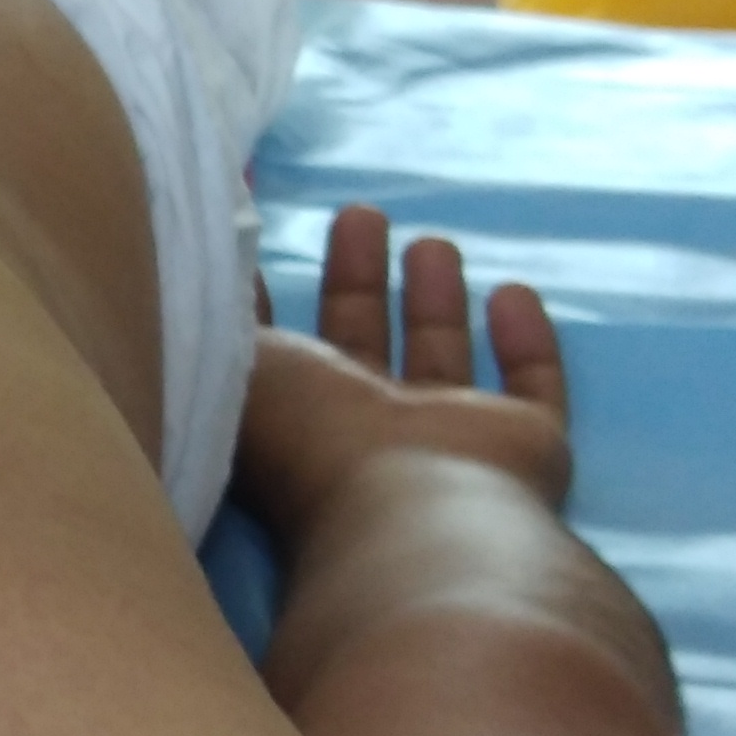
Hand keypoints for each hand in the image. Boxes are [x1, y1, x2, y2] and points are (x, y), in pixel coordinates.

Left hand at [236, 205, 572, 542]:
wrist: (410, 520)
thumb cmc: (309, 444)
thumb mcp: (235, 360)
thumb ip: (220, 305)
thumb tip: (204, 244)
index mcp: (286, 419)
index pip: (267, 350)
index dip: (258, 300)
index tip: (258, 242)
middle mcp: (362, 434)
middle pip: (357, 345)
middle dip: (354, 280)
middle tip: (357, 214)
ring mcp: (442, 445)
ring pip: (439, 364)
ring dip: (433, 305)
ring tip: (429, 243)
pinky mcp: (520, 447)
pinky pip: (530, 391)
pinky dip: (527, 346)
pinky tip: (513, 294)